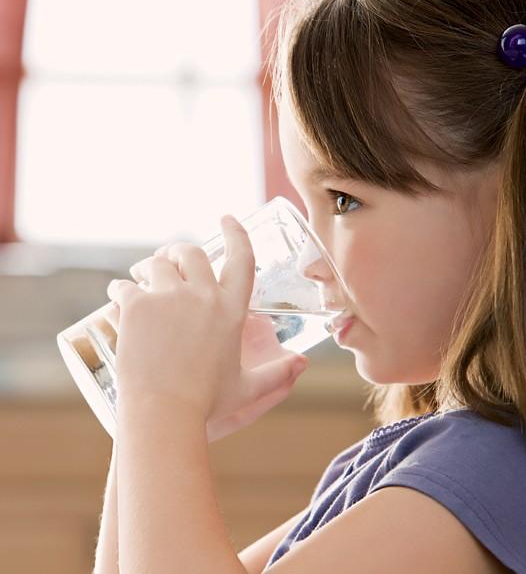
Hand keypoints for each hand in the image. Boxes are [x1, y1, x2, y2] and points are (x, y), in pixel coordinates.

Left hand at [106, 214, 308, 427]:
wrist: (164, 414)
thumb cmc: (207, 402)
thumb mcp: (247, 388)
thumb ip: (277, 375)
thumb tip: (303, 364)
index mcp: (231, 309)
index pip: (241, 259)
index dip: (236, 233)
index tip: (227, 218)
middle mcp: (202, 295)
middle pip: (192, 252)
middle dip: (180, 250)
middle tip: (169, 258)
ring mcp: (168, 298)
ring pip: (157, 262)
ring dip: (149, 265)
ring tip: (141, 275)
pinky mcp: (137, 306)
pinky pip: (124, 286)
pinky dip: (119, 289)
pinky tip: (116, 295)